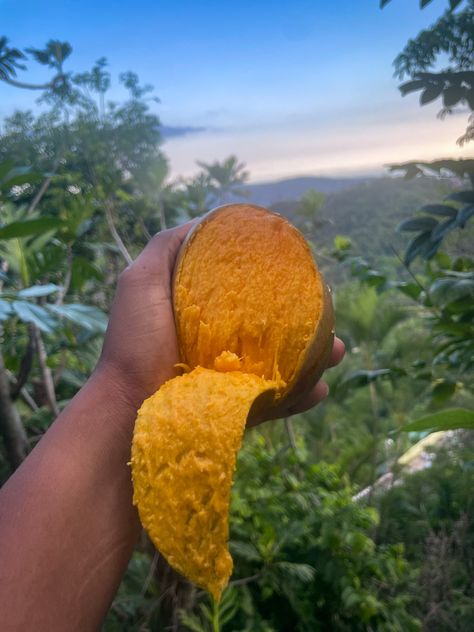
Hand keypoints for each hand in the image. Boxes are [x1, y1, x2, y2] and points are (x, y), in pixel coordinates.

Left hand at [97, 221, 344, 422]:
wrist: (127, 411)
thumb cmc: (134, 342)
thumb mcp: (141, 279)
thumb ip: (169, 246)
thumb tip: (210, 220)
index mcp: (203, 313)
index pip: (245, 291)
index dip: (272, 279)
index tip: (299, 269)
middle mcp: (220, 342)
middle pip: (271, 325)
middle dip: (304, 320)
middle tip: (327, 314)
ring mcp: (231, 376)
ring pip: (282, 361)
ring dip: (314, 357)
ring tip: (337, 350)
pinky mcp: (236, 407)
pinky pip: (276, 399)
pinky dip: (301, 395)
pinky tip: (320, 388)